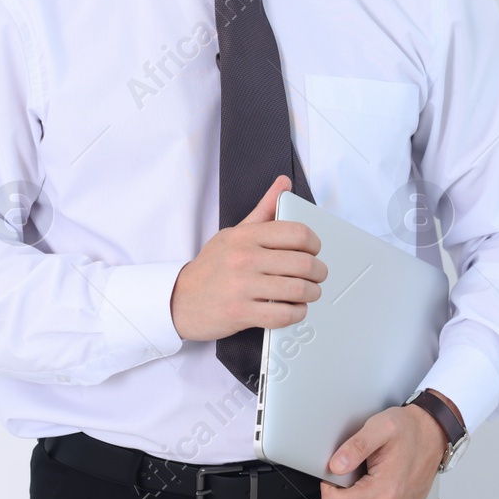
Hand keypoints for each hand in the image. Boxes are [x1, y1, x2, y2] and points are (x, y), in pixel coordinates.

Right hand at [170, 176, 326, 341]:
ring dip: (311, 294)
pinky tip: (294, 309)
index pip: (296, 233)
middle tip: (318, 275)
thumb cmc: (211, 267)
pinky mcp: (241, 313)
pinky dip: (297, 313)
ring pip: (297, 290)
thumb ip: (263, 210)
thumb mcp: (233, 233)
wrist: (179, 299)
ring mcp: (242, 286)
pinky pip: (283, 315)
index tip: (314, 250)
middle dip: (319, 272)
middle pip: (303, 263)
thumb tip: (284, 183)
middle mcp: (244, 258)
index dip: (314, 243)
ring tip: (309, 293)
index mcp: (245, 236)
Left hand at [319, 403, 446, 498]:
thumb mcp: (380, 427)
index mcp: (383, 493)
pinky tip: (380, 480)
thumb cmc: (409, 430)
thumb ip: (355, 447)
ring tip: (373, 471)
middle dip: (346, 486)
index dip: (329, 482)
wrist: (434, 434)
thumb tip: (335, 466)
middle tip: (362, 464)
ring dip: (357, 492)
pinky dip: (369, 498)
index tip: (340, 466)